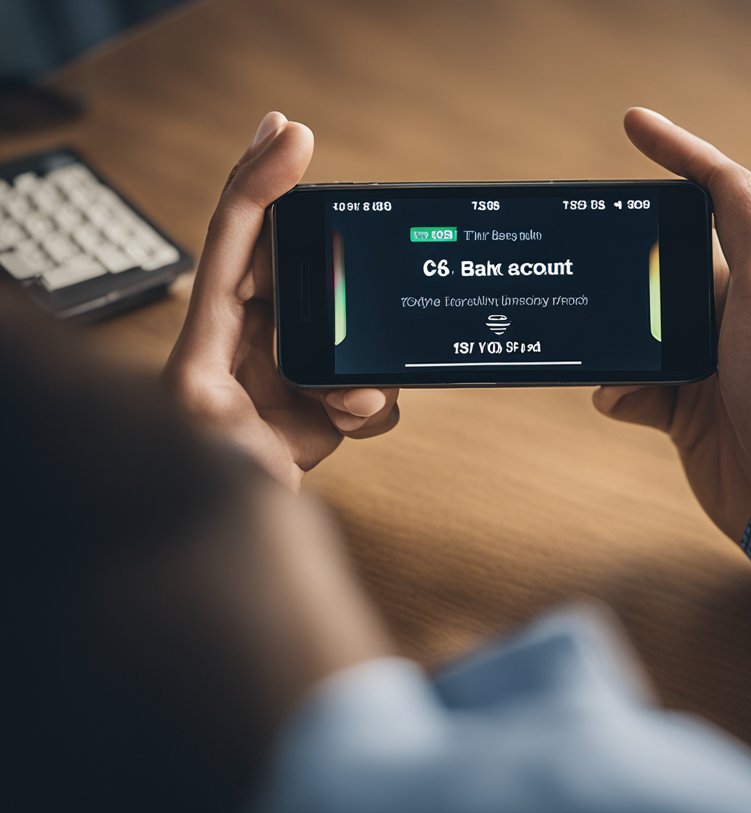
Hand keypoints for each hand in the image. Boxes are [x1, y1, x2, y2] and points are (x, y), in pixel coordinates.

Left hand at [165, 112, 399, 489]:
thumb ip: (253, 381)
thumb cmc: (191, 482)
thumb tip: (357, 385)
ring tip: (346, 402)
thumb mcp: (204, 426)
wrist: (213, 555)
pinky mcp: (323, 412)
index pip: (233, 235)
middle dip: (343, 283)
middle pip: (308, 274)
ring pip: (354, 332)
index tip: (292, 133)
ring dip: (366, 365)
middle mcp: (254, 343)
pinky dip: (374, 405)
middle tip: (351, 297)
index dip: (260, 178)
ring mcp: (293, 375)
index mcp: (207, 332)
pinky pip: (372, 385)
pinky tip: (352, 423)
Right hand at [594, 108, 750, 539]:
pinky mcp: (682, 412)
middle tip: (583, 260)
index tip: (632, 123)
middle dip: (623, 266)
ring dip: (616, 341)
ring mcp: (703, 363)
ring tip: (605, 350)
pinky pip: (630, 386)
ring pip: (634, 328)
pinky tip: (622, 399)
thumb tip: (701, 174)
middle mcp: (730, 312)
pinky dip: (619, 391)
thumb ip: (746, 218)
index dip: (677, 154)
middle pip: (659, 263)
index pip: (714, 196)